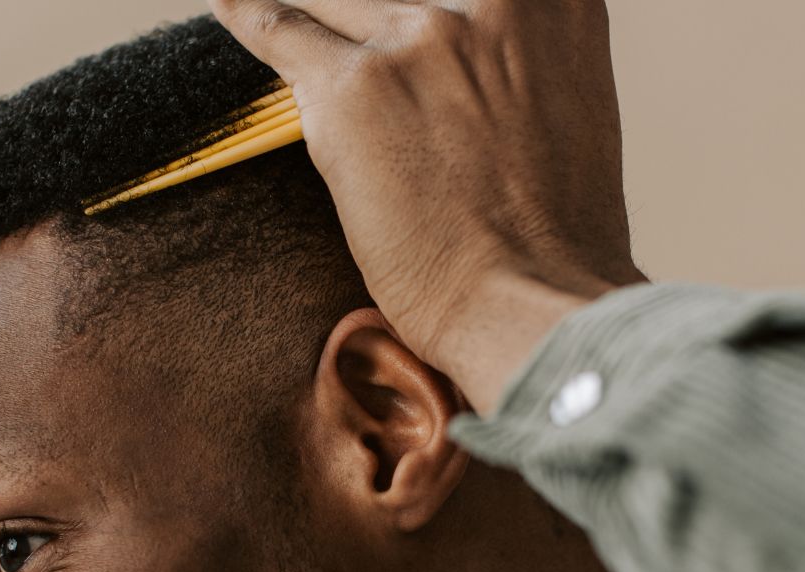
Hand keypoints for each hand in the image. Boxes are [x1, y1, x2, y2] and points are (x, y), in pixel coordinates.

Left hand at [209, 0, 645, 411]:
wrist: (528, 308)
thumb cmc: (555, 247)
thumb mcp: (573, 121)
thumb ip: (524, 74)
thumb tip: (474, 81)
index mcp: (555, 4)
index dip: (433, 7)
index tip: (418, 22)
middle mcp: (492, 1)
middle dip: (377, 23)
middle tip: (371, 70)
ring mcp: (420, 39)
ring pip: (339, 7)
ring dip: (322, 34)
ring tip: (265, 12)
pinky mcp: (354, 90)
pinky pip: (282, 31)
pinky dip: (249, 19)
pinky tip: (230, 6)